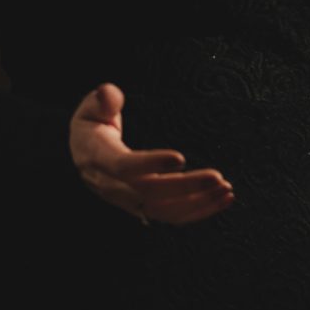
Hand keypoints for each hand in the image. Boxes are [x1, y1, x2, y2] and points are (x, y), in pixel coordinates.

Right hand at [68, 81, 235, 225]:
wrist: (84, 156)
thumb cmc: (93, 124)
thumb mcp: (91, 107)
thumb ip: (103, 100)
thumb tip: (107, 94)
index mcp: (98, 159)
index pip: (124, 167)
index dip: (150, 164)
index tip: (180, 157)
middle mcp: (113, 186)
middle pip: (151, 193)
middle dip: (186, 187)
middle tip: (217, 177)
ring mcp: (129, 201)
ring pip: (165, 210)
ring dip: (198, 203)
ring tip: (226, 189)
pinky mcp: (145, 207)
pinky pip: (173, 215)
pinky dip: (200, 210)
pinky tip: (223, 199)